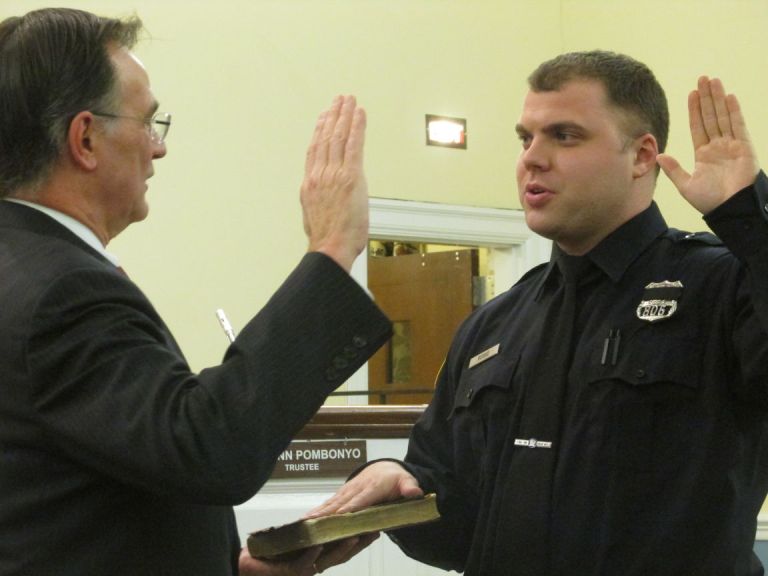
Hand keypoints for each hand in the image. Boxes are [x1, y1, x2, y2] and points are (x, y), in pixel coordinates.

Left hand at [238, 534, 378, 574]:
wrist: (246, 563)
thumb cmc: (268, 550)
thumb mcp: (294, 535)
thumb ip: (311, 528)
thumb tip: (327, 513)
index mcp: (317, 555)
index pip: (344, 548)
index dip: (360, 540)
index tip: (375, 528)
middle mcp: (313, 563)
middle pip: (342, 555)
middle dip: (359, 544)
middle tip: (373, 531)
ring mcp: (303, 568)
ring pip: (327, 560)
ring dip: (341, 548)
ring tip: (354, 535)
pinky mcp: (288, 572)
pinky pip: (304, 564)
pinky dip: (312, 554)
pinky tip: (319, 544)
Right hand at [301, 95, 367, 271]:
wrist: (330, 247)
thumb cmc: (327, 241)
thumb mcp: (316, 217)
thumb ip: (321, 202)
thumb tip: (327, 200)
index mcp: (310, 185)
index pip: (314, 151)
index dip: (318, 131)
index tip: (323, 118)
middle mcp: (320, 175)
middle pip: (325, 138)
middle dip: (332, 116)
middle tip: (338, 100)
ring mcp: (334, 174)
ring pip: (338, 137)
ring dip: (344, 116)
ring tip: (348, 100)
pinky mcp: (351, 176)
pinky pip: (354, 145)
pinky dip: (357, 127)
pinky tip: (360, 113)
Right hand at [306, 461, 422, 517]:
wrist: (386, 468)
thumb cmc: (396, 478)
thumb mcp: (407, 481)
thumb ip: (410, 487)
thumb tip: (414, 493)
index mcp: (373, 487)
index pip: (360, 500)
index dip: (350, 509)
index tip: (339, 518)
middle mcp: (357, 488)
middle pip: (342, 503)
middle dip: (328, 513)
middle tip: (314, 523)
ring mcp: (348, 490)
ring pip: (332, 503)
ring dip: (319, 512)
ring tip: (306, 521)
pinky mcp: (343, 494)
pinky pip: (330, 503)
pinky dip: (318, 510)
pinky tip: (307, 519)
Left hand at [657, 76, 759, 214]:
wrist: (729, 209)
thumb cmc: (710, 201)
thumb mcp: (686, 185)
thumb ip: (673, 169)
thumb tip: (659, 155)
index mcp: (703, 154)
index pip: (698, 126)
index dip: (694, 110)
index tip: (691, 93)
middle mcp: (718, 147)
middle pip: (711, 117)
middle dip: (706, 98)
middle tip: (702, 78)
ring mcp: (732, 145)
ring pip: (723, 117)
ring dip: (718, 99)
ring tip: (713, 81)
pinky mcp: (745, 147)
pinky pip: (739, 125)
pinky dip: (734, 111)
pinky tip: (728, 97)